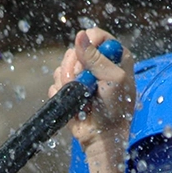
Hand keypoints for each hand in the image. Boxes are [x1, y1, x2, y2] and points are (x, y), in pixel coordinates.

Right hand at [50, 27, 132, 172]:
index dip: (87, 46)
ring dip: (68, 82)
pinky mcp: (69, 88)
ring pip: (62, 65)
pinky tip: (75, 104)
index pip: (96, 36)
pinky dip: (61, 93)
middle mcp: (98, 63)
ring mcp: (82, 76)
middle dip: (74, 67)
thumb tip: (81, 36)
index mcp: (115, 57)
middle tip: (82, 83)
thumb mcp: (113, 81)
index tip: (85, 62)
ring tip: (81, 97)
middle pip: (75, 49)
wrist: (102, 137)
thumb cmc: (116, 110)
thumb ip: (97, 58)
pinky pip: (55, 82)